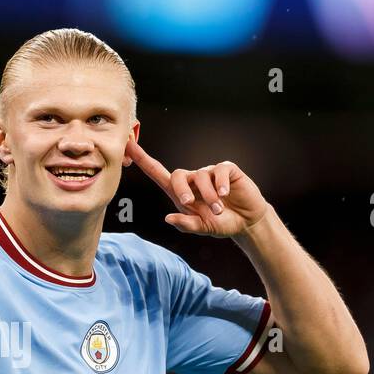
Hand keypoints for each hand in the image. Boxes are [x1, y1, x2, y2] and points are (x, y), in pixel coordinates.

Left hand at [126, 139, 268, 237]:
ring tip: (218, 210)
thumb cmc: (221, 222)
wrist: (246, 221)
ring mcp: (210, 173)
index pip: (157, 173)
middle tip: (191, 204)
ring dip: (209, 196)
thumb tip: (168, 218)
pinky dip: (221, 184)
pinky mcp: (227, 170)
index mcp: (181, 193)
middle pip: (178, 174)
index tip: (128, 145)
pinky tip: (226, 195)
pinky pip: (220, 171)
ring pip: (201, 177)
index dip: (143, 159)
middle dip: (182, 190)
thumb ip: (186, 225)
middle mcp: (193, 180)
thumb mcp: (202, 228)